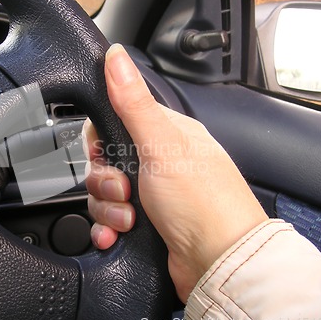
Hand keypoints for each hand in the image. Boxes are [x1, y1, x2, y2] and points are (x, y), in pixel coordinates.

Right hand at [83, 44, 267, 301]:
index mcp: (164, 134)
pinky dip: (108, 228)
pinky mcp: (145, 222)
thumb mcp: (163, 145)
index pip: (113, 123)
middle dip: (104, 181)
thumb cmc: (203, 201)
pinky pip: (110, 219)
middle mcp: (157, 162)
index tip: (105, 154)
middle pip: (103, 161)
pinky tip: (117, 235)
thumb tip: (117, 56)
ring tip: (130, 219)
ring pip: (104, 193)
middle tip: (124, 190)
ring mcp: (151, 194)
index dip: (100, 140)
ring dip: (108, 209)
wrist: (220, 263)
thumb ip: (134, 102)